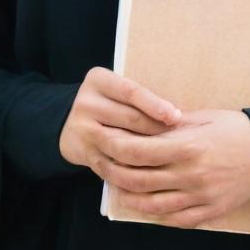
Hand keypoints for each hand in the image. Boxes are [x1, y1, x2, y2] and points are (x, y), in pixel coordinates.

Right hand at [58, 66, 181, 169]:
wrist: (69, 120)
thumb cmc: (107, 101)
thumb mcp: (116, 88)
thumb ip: (137, 97)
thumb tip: (176, 114)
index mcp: (98, 80)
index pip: (130, 91)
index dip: (155, 104)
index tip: (176, 116)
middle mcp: (86, 102)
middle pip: (128, 118)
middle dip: (157, 129)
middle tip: (181, 138)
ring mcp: (82, 129)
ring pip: (121, 143)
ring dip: (148, 150)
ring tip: (169, 154)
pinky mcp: (83, 152)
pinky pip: (111, 164)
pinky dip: (132, 168)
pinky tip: (150, 170)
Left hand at [98, 108, 249, 228]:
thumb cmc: (238, 129)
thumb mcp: (206, 117)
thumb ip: (174, 123)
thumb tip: (145, 123)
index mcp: (188, 146)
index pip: (139, 151)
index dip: (116, 147)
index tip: (103, 139)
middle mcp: (191, 175)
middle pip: (139, 179)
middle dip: (114, 172)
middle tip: (101, 164)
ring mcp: (199, 197)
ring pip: (152, 205)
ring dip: (129, 197)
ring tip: (115, 187)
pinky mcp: (208, 212)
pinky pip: (174, 220)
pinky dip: (155, 215)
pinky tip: (144, 205)